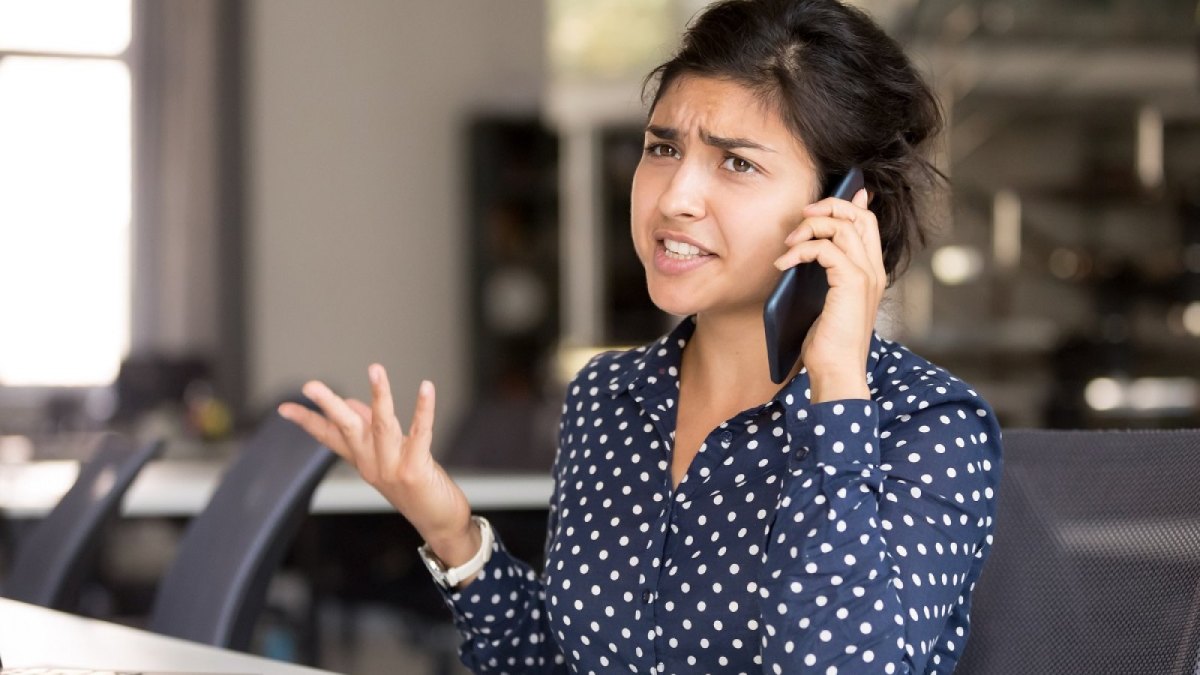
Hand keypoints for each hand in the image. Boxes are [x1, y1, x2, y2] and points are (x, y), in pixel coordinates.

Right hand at [277, 366, 478, 566]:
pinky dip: (423, 409)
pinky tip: (426, 388)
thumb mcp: (389, 456)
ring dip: (379, 395)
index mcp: (363, 461)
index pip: (329, 438)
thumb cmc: (418, 487)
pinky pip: (420, 433)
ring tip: (375, 368)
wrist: (440, 524)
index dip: (307, 422)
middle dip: (329, 405)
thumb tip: (354, 404)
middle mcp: (372, 464)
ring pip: (381, 425)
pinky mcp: (414, 470)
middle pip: (346, 429)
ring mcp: (392, 468)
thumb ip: (372, 431)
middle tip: (309, 386)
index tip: (284, 407)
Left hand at [773, 188, 883, 401]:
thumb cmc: (827, 342)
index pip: (868, 222)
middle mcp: (874, 269)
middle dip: (828, 206)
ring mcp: (866, 275)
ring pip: (842, 225)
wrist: (836, 371)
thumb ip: (823, 273)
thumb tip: (808, 249)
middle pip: (859, 214)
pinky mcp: (852, 283)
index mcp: (871, 272)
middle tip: (802, 217)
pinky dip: (801, 250)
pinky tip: (785, 264)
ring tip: (788, 246)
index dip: (848, 203)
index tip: (824, 200)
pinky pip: (826, 248)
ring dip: (809, 227)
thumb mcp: (824, 300)